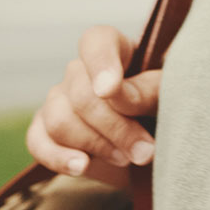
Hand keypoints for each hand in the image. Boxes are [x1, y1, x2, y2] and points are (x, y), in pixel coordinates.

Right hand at [25, 25, 161, 187]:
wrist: (158, 149)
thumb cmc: (169, 111)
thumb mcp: (171, 95)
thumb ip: (149, 88)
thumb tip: (114, 92)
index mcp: (115, 50)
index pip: (97, 42)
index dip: (100, 64)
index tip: (110, 90)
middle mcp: (82, 72)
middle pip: (80, 95)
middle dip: (115, 128)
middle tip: (145, 150)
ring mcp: (60, 100)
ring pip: (59, 120)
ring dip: (95, 145)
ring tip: (127, 158)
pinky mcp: (47, 131)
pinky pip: (37, 142)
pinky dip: (58, 157)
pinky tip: (82, 166)